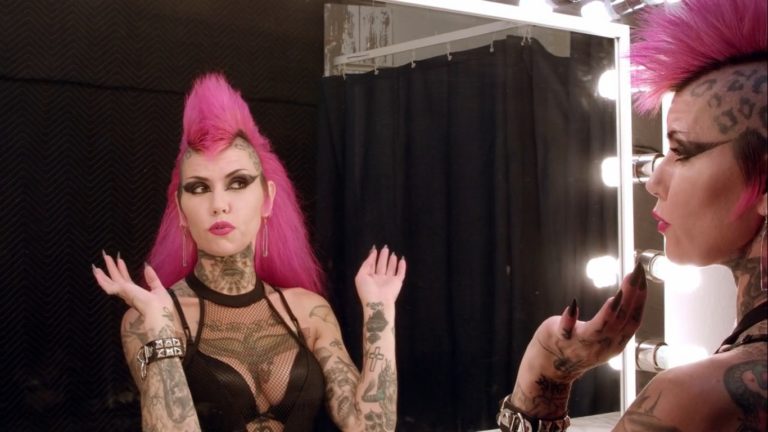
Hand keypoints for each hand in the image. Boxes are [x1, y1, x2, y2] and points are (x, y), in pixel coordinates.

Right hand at [92, 252, 173, 330]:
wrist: (159, 311)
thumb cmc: (161, 305)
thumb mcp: (158, 288)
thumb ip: (152, 278)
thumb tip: (146, 266)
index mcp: (136, 294)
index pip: (127, 281)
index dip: (123, 271)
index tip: (120, 261)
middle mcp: (128, 294)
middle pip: (117, 280)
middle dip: (112, 268)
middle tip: (106, 256)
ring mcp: (125, 293)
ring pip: (111, 282)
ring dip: (104, 273)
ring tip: (96, 265)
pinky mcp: (122, 292)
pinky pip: (109, 286)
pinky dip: (102, 280)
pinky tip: (97, 273)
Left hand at [354, 245, 405, 304]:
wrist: (378, 303)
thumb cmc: (367, 290)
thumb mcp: (361, 275)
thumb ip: (366, 264)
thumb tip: (372, 254)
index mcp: (369, 278)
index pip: (371, 266)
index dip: (372, 257)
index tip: (374, 249)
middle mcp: (379, 279)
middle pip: (381, 266)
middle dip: (383, 257)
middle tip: (385, 248)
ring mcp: (388, 281)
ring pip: (391, 269)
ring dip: (392, 261)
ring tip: (393, 253)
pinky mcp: (397, 283)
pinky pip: (401, 273)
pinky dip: (402, 267)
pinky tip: (402, 260)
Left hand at [511, 263, 646, 416]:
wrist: (549, 367)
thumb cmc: (579, 345)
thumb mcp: (605, 336)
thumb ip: (617, 319)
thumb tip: (633, 290)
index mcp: (615, 343)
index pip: (633, 320)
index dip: (640, 300)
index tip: (643, 278)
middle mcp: (601, 345)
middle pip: (620, 321)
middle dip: (630, 297)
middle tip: (635, 274)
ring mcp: (580, 343)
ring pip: (599, 328)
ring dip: (608, 313)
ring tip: (617, 295)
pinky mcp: (559, 339)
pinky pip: (565, 331)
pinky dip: (569, 320)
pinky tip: (573, 305)